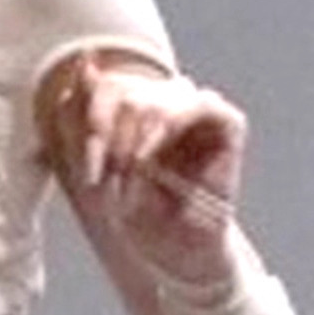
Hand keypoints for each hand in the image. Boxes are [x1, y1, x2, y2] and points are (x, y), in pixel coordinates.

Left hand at [48, 54, 245, 281]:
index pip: (107, 86)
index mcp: (138, 106)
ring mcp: (199, 110)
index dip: (90, 122)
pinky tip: (152, 159)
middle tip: (106, 179)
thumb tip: (84, 61)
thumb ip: (86, 115)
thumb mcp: (98, 166)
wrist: (177, 253)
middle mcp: (168, 101)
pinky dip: (169, 128)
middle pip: (127, 90)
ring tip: (130, 176)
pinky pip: (200, 103)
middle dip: (109, 137)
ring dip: (135, 139)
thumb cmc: (139, 213)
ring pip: (158, 96)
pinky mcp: (229, 124)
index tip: (89, 172)